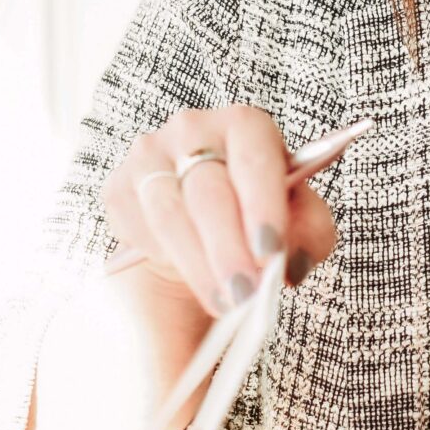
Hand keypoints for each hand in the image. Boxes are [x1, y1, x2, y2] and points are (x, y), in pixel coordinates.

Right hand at [101, 106, 338, 316]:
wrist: (203, 232)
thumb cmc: (255, 218)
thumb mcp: (297, 223)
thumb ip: (309, 235)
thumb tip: (294, 263)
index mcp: (246, 126)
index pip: (254, 161)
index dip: (263, 207)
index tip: (271, 253)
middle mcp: (193, 129)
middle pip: (208, 192)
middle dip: (229, 250)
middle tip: (245, 295)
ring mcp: (150, 155)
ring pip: (170, 215)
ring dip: (198, 266)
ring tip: (223, 304)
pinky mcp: (120, 188)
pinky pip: (137, 227)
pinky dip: (162, 258)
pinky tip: (184, 277)